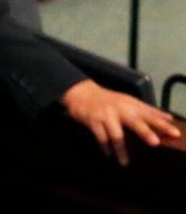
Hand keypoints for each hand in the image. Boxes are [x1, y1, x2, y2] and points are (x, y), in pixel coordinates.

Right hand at [61, 79, 179, 165]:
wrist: (82, 94)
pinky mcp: (93, 120)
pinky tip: (108, 154)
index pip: (150, 115)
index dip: (163, 124)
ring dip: (121, 150)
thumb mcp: (129, 102)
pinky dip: (105, 147)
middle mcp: (120, 109)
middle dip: (145, 132)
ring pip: (116, 134)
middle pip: (135, 122)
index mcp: (131, 106)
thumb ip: (149, 110)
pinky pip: (100, 136)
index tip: (175, 133)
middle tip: (155, 142)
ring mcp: (106, 115)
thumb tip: (169, 118)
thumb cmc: (109, 100)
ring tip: (124, 163)